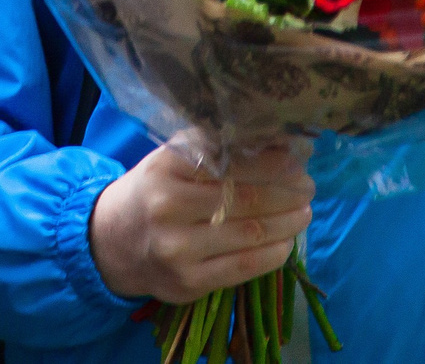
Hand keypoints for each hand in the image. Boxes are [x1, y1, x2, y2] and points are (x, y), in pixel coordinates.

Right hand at [89, 140, 314, 304]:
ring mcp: (177, 249)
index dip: (272, 162)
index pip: (231, 162)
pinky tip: (287, 242)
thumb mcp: (175, 159)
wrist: (115, 241)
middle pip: (244, 198)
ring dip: (287, 223)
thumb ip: (218, 147)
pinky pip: (243, 267)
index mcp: (167, 167)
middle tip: (309, 187)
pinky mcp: (187, 283)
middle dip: (287, 192)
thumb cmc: (157, 190)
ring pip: (249, 234)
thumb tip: (280, 141)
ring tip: (304, 213)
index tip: (299, 160)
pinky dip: (273, 254)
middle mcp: (168, 207)